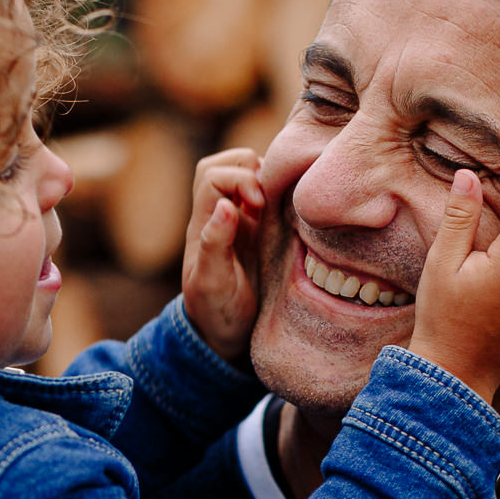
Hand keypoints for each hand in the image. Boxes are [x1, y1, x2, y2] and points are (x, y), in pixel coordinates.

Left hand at [181, 148, 265, 361]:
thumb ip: (214, 245)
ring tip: (284, 204)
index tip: (258, 205)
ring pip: (250, 173)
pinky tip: (295, 212)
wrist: (226, 335)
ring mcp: (243, 219)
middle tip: (271, 200)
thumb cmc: (215, 311)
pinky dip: (283, 193)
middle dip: (252, 170)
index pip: (213, 175)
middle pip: (229, 163)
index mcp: (204, 223)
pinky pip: (271, 194)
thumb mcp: (212, 284)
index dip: (238, 179)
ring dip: (269, 179)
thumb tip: (226, 206)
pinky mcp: (264, 228)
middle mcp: (221, 214)